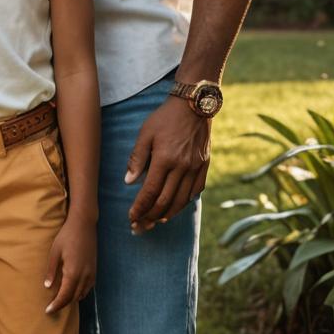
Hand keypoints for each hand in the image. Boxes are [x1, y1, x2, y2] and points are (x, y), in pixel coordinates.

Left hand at [43, 218, 96, 313]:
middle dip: (62, 304)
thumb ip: (51, 270)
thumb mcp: (55, 252)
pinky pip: (88, 288)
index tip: (48, 311)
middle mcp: (84, 276)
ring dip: (71, 299)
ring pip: (82, 294)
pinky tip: (72, 291)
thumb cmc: (66, 236)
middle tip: (52, 308)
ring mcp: (91, 273)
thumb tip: (48, 287)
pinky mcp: (94, 270)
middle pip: (73, 298)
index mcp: (73, 272)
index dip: (56, 305)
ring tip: (60, 301)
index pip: (64, 296)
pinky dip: (80, 293)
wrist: (84, 224)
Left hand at [126, 96, 209, 232]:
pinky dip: (184, 203)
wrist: (193, 106)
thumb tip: (129, 181)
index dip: (140, 208)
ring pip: (181, 201)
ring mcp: (196, 168)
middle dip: (150, 217)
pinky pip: (195, 191)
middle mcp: (182, 167)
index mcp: (165, 159)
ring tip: (155, 222)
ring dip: (167, 214)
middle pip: (165, 201)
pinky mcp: (204, 166)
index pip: (150, 192)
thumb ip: (137, 158)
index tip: (131, 218)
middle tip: (140, 227)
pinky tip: (175, 208)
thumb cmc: (165, 118)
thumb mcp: (145, 133)